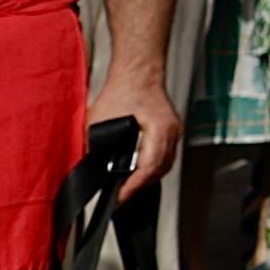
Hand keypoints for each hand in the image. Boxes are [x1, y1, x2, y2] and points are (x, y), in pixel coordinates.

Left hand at [90, 63, 180, 200]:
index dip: (133, 187)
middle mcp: (172, 131)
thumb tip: (95, 167)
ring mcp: (174, 130)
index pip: (149, 167)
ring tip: (129, 187)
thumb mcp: (99, 121)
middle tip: (121, 197)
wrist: (137, 71)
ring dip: (148, 177)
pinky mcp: (171, 129)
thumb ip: (98, 146)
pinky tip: (140, 170)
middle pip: (160, 170)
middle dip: (140, 185)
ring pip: (166, 164)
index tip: (119, 198)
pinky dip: (153, 166)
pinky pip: (166, 155)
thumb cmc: (122, 89)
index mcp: (159, 129)